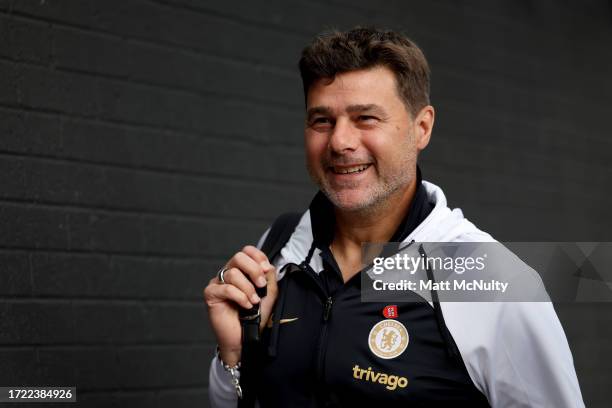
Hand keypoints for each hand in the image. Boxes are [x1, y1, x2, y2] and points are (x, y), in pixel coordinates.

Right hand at [204, 245, 277, 365]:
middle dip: (253, 270)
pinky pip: (226, 288)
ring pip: (233, 274)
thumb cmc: (257, 316)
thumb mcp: (269, 292)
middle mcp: (228, 273)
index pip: (246, 251)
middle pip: (238, 257)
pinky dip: (240, 297)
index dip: (258, 256)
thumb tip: (266, 264)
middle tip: (261, 286)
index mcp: (242, 270)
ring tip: (254, 301)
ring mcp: (218, 283)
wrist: (247, 337)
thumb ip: (269, 276)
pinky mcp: (211, 294)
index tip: (267, 269)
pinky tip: (246, 306)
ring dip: (248, 288)